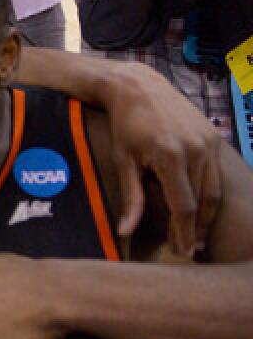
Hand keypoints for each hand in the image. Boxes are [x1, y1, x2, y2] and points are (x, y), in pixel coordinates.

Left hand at [101, 61, 222, 254]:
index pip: (184, 206)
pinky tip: (202, 207)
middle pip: (204, 202)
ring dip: (207, 214)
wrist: (138, 87)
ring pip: (214, 189)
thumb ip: (131, 197)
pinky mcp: (213, 136)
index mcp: (172, 157)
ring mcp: (208, 142)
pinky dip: (210, 192)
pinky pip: (216, 173)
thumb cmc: (125, 124)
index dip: (184, 232)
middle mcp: (196, 150)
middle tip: (190, 249)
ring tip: (197, 234)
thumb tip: (125, 230)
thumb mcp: (123, 160)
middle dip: (197, 229)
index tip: (182, 251)